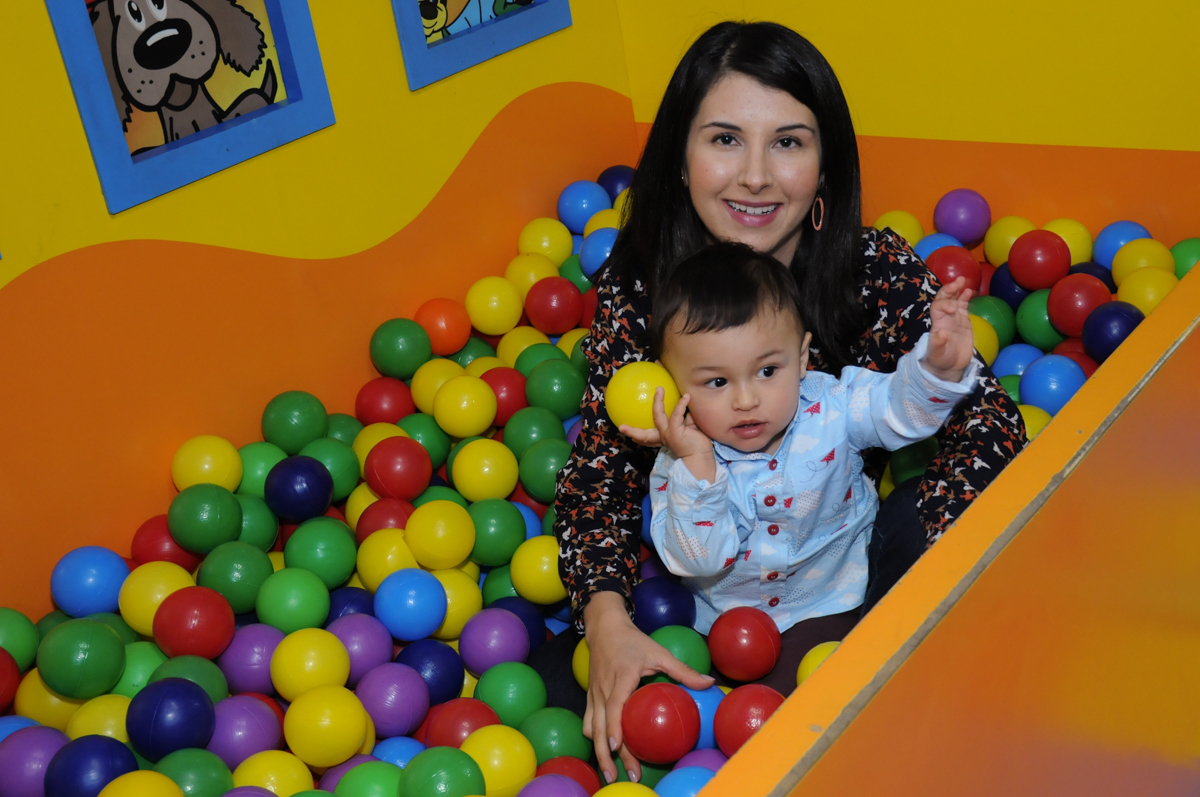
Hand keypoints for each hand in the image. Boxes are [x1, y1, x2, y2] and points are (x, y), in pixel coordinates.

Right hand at [582, 592, 714, 783]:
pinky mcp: (590, 696)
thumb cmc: (634, 641)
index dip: (614, 727)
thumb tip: (709, 683)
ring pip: (592, 728)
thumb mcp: (659, 652)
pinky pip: (589, 721)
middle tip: (620, 775)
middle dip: (607, 754)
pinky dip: (595, 738)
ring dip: (599, 751)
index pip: (614, 706)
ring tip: (610, 772)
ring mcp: (594, 694)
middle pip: (602, 727)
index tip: (617, 746)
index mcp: (621, 677)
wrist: (604, 628)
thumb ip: (683, 670)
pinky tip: (604, 750)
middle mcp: (604, 689)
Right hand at [620, 389, 714, 481]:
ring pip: (657, 416)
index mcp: (664, 437)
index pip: (648, 437)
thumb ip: (684, 417)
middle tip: (621, 427)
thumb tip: (685, 400)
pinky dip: (681, 405)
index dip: (637, 434)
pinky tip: (686, 396)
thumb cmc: (698, 444)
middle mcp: (663, 436)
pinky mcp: (675, 432)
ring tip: (658, 389)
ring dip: (657, 401)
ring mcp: (668, 434)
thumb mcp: (689, 428)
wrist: (702, 457)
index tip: (626, 432)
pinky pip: (676, 414)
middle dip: (632, 430)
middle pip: (644, 434)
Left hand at [923, 276, 974, 381]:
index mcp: (937, 323)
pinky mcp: (963, 321)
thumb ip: (938, 344)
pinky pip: (963, 306)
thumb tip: (940, 333)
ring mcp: (954, 318)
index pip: (937, 307)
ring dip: (957, 289)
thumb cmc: (939, 360)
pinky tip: (969, 291)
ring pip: (954, 300)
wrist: (949, 366)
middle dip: (949, 290)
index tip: (953, 309)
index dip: (944, 304)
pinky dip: (965, 298)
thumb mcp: (937, 354)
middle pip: (944, 299)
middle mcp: (944, 317)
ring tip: (962, 280)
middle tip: (958, 281)